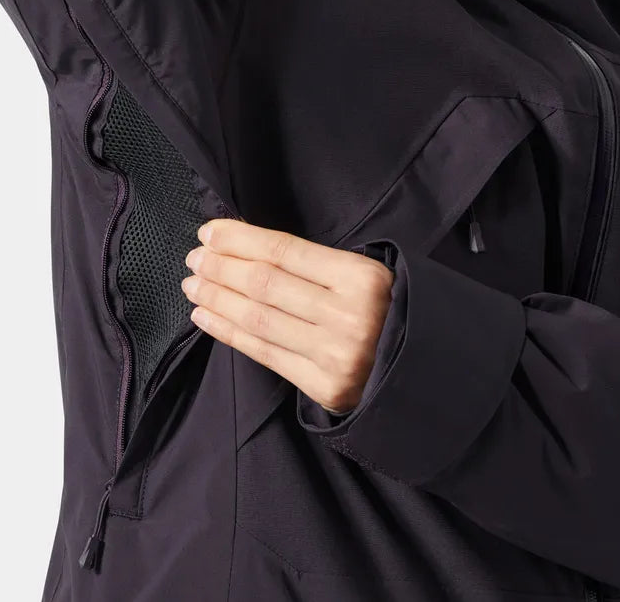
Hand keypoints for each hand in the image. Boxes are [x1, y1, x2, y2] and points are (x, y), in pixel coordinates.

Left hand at [180, 218, 394, 414]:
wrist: (425, 372)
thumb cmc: (389, 310)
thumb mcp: (364, 274)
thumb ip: (314, 265)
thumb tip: (245, 247)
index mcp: (362, 278)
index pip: (283, 252)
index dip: (239, 240)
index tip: (209, 232)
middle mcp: (349, 316)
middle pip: (264, 284)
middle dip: (221, 267)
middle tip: (195, 257)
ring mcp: (335, 355)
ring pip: (257, 318)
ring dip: (217, 298)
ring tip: (193, 283)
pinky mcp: (325, 388)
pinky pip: (264, 353)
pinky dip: (228, 332)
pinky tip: (205, 316)